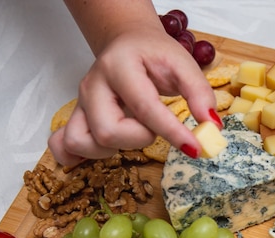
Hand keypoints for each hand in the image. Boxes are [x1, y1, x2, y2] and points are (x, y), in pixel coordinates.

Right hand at [48, 25, 219, 165]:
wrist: (126, 44)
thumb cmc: (153, 55)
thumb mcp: (183, 64)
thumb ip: (200, 93)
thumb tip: (211, 126)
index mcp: (120, 67)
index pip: (144, 107)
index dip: (172, 132)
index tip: (195, 149)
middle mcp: (93, 85)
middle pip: (107, 130)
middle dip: (138, 139)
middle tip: (153, 128)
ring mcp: (79, 103)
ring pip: (81, 141)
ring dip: (112, 150)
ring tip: (132, 134)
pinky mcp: (75, 117)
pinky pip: (62, 145)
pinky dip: (78, 156)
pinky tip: (103, 151)